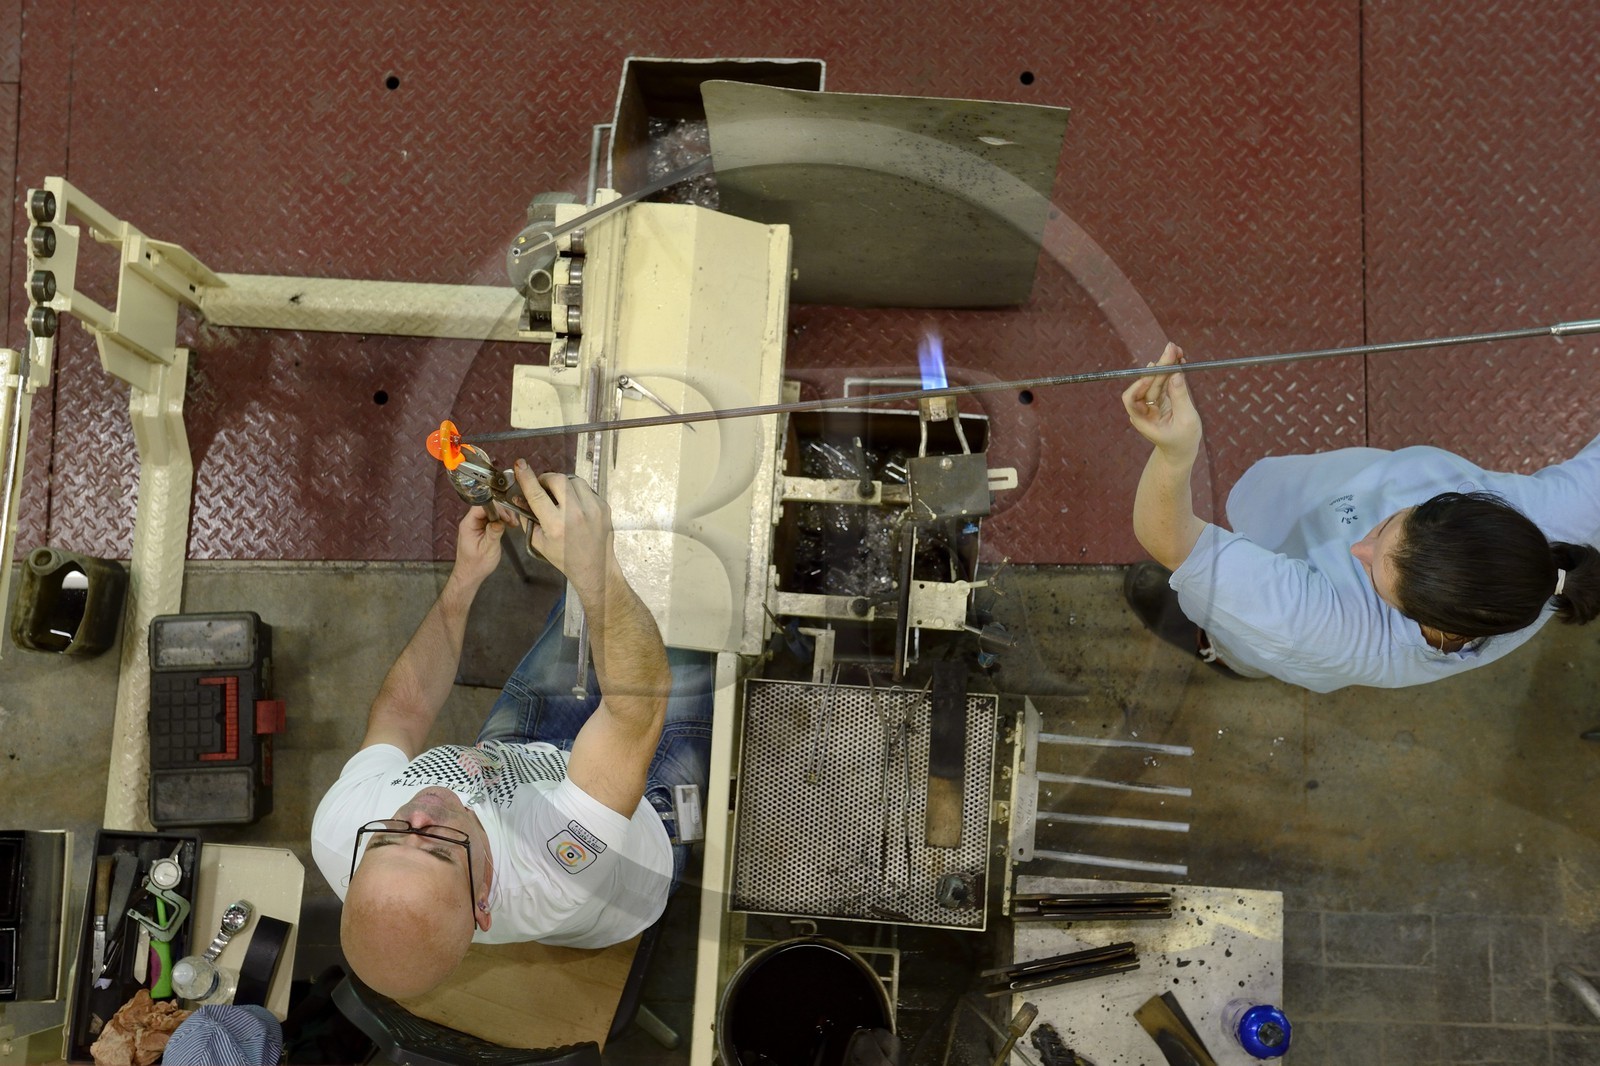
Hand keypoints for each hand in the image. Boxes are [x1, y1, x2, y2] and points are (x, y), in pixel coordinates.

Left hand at [450, 505, 504, 590]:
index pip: (481, 506)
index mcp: (468, 524)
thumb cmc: (477, 565)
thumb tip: (500, 521)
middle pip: (487, 506)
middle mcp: (471, 522)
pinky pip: (491, 518)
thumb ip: (493, 533)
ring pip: (491, 512)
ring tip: (512, 524)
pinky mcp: (481, 528)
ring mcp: (476, 524)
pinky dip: (501, 520)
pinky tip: (509, 526)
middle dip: (502, 511)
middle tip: (512, 522)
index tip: (507, 517)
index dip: (496, 508)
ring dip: (503, 516)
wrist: (470, 574)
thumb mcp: (488, 549)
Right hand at [513, 461, 613, 595]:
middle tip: (542, 486)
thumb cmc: (564, 557)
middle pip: (558, 480)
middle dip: (547, 479)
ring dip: (563, 484)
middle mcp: (576, 515)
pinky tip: (575, 505)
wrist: (594, 567)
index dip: (526, 477)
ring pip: (574, 481)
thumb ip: (528, 518)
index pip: (537, 494)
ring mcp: (593, 509)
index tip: (520, 465)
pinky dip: (577, 493)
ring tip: (560, 496)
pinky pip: (587, 490)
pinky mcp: (604, 507)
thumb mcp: (539, 542)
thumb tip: (519, 497)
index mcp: (556, 526)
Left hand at [1122, 342, 1201, 458]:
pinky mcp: (1161, 398)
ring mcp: (1151, 403)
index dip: (1138, 385)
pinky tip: (1179, 359)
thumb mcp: (1186, 420)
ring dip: (1166, 365)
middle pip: (1147, 384)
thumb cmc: (1183, 441)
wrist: (1182, 451)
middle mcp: (1143, 409)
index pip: (1131, 399)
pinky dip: (1171, 371)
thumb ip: (1180, 397)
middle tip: (1171, 349)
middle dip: (1160, 366)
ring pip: (1156, 380)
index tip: (1151, 372)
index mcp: (1143, 420)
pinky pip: (1164, 381)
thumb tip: (1176, 374)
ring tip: (1177, 350)